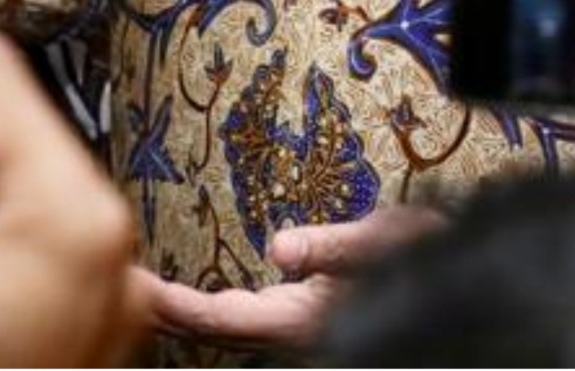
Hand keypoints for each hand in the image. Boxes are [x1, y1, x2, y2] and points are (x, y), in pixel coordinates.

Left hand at [139, 207, 442, 353]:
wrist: (456, 287)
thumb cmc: (426, 261)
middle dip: (165, 312)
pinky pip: (243, 319)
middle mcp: (293, 330)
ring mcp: (298, 326)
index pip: (222, 316)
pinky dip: (210, 309)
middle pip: (214, 328)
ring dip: (184, 313)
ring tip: (144, 290)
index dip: (175, 306)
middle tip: (117, 283)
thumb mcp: (382, 245)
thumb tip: (282, 248)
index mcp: (303, 319)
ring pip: (227, 327)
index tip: (135, 289)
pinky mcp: (305, 317)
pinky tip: (199, 296)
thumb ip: (332, 248)